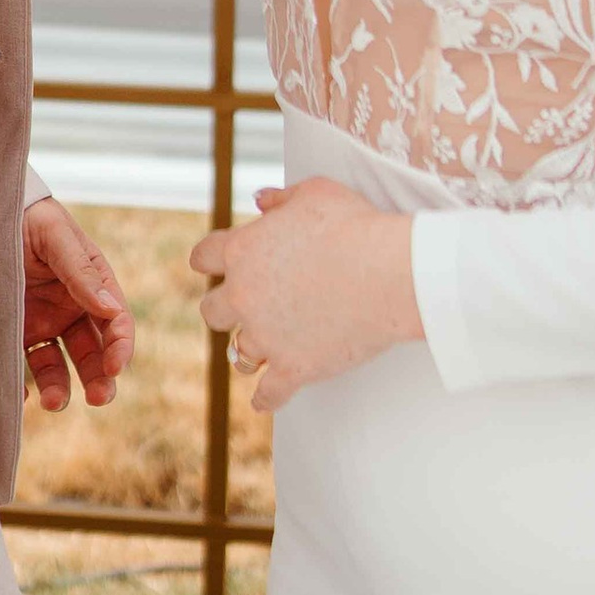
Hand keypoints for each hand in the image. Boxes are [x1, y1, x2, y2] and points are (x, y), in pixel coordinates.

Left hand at [23, 196, 133, 410]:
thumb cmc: (27, 218)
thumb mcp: (55, 235)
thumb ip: (80, 271)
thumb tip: (109, 309)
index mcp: (92, 284)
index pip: (116, 322)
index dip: (120, 346)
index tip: (114, 367)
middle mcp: (71, 309)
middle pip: (93, 353)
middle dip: (100, 379)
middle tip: (100, 398)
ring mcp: (44, 324)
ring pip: (60, 367)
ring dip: (62, 388)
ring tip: (53, 402)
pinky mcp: (16, 334)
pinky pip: (23, 366)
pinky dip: (24, 385)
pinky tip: (21, 394)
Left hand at [190, 179, 419, 411]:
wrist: (391, 273)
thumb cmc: (357, 226)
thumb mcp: (316, 193)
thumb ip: (281, 198)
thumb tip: (261, 200)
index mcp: (243, 251)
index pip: (204, 256)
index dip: (209, 260)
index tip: (211, 264)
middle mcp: (244, 296)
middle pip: (212, 310)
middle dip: (226, 308)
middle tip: (243, 307)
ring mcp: (266, 336)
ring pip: (239, 353)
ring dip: (250, 349)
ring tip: (260, 350)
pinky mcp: (293, 368)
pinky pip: (269, 393)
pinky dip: (266, 398)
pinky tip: (264, 400)